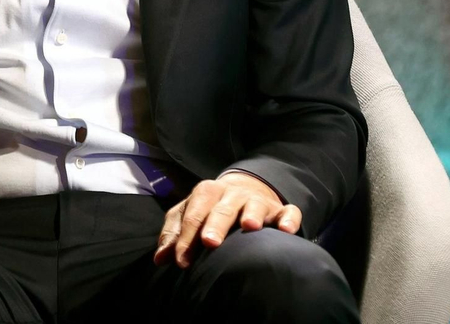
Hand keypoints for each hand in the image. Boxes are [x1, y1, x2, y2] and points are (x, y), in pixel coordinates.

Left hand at [153, 171, 301, 267]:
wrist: (245, 188)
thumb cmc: (211, 208)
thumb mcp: (190, 215)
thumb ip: (174, 234)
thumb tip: (161, 258)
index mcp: (207, 192)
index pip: (194, 214)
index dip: (186, 237)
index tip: (182, 261)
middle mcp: (233, 194)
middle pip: (223, 207)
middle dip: (216, 223)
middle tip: (210, 242)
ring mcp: (258, 200)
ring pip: (255, 204)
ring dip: (252, 214)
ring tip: (250, 226)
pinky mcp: (279, 210)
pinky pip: (288, 212)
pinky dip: (288, 219)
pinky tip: (286, 231)